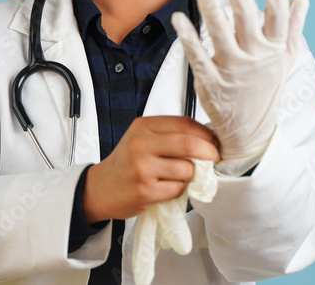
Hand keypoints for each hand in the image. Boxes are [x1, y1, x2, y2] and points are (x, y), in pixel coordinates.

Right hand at [83, 116, 218, 222]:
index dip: (205, 133)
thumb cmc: (126, 163)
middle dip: (209, 152)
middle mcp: (141, 144)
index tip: (214, 142)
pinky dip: (179, 190)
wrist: (100, 188)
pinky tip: (166, 188)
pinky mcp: (145, 190)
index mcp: (143, 126)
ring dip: (192, 175)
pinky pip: (178, 189)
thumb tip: (208, 139)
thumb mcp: (142, 138)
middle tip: (215, 159)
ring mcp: (142, 168)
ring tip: (179, 176)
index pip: (184, 123)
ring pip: (187, 169)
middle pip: (189, 144)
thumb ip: (170, 135)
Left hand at [172, 0, 308, 174]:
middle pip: (247, 17)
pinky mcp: (212, 83)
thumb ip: (293, 27)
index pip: (278, 15)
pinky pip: (198, 56)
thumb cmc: (265, 89)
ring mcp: (233, 70)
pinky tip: (178, 17)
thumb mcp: (285, 59)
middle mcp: (255, 57)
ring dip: (209, 4)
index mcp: (274, 49)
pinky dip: (188, 37)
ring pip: (221, 31)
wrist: (250, 132)